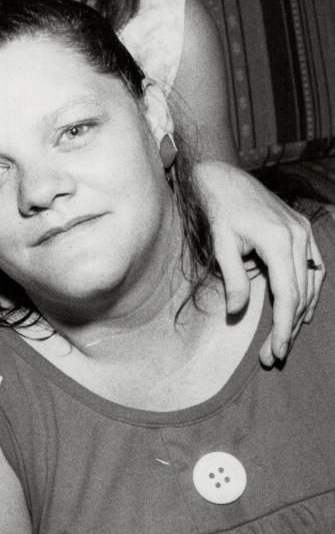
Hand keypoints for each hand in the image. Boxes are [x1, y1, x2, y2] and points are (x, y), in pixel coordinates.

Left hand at [196, 160, 324, 364]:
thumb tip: (237, 313)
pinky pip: (314, 267)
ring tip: (284, 340)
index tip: (277, 351)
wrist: (225, 177)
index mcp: (277, 240)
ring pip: (310, 282)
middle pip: (301, 293)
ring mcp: (303, 231)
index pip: (288, 294)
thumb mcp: (220, 245)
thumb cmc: (219, 210)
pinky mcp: (302, 229)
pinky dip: (310, 291)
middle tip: (274, 356)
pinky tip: (303, 312)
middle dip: (289, 327)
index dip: (284, 326)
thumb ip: (233, 279)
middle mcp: (297, 235)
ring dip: (299, 313)